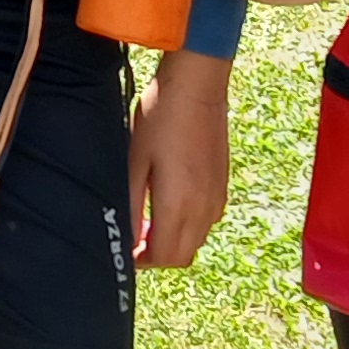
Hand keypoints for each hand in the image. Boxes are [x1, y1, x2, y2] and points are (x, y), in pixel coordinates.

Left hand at [127, 51, 229, 267]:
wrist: (196, 86)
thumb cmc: (160, 117)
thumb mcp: (134, 160)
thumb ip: (130, 203)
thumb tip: (127, 237)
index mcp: (179, 204)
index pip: (164, 256)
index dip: (142, 261)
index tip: (126, 250)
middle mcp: (204, 208)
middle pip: (183, 256)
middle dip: (157, 256)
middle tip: (135, 238)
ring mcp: (217, 197)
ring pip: (197, 240)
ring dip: (174, 241)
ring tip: (149, 220)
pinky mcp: (222, 185)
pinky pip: (207, 221)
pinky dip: (189, 225)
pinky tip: (171, 203)